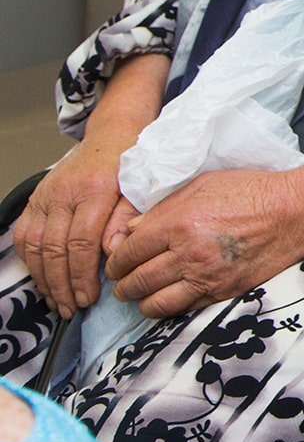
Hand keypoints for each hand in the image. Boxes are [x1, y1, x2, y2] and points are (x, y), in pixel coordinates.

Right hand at [13, 138, 135, 318]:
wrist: (111, 134)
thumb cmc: (130, 162)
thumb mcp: (140, 189)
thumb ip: (127, 220)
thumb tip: (113, 254)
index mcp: (93, 191)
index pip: (81, 243)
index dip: (82, 275)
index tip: (89, 297)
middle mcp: (63, 194)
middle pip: (55, 249)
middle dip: (63, 285)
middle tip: (73, 308)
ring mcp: (45, 196)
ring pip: (35, 246)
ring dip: (44, 279)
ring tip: (58, 301)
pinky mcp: (36, 199)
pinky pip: (25, 235)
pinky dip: (30, 261)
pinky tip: (42, 279)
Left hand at [104, 163, 303, 318]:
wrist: (295, 213)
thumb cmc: (251, 191)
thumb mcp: (202, 184)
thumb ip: (163, 207)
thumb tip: (132, 230)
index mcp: (178, 223)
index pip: (126, 253)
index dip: (115, 260)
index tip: (116, 261)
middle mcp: (187, 254)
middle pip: (135, 281)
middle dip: (122, 284)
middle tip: (123, 281)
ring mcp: (205, 277)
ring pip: (153, 303)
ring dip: (141, 301)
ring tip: (141, 294)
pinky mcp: (222, 293)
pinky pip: (182, 310)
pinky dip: (168, 308)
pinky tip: (168, 298)